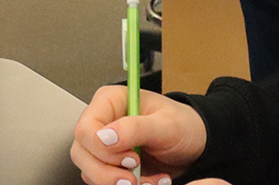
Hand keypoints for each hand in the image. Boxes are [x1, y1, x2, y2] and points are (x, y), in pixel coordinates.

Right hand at [70, 85, 207, 184]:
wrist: (196, 145)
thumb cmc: (183, 125)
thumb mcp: (166, 124)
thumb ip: (135, 128)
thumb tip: (105, 136)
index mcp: (110, 102)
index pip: (85, 128)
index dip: (102, 148)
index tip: (130, 157)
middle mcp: (103, 122)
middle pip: (82, 153)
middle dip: (106, 172)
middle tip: (133, 178)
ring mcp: (104, 145)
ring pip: (89, 170)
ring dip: (115, 182)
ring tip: (144, 181)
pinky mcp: (110, 165)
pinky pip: (102, 181)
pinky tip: (146, 181)